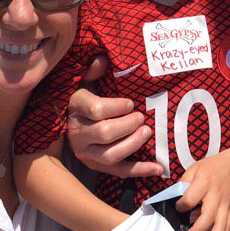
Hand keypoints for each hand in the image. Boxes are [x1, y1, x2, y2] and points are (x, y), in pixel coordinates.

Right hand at [65, 55, 163, 178]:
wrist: (71, 123)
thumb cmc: (86, 98)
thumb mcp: (85, 82)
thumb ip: (93, 71)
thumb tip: (102, 59)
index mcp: (76, 109)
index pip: (95, 110)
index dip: (115, 107)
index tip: (130, 103)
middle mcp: (78, 133)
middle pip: (104, 133)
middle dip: (127, 125)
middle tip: (142, 118)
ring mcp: (87, 153)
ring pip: (110, 155)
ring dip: (132, 145)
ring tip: (147, 132)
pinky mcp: (98, 166)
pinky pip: (119, 171)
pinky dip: (140, 171)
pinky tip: (159, 168)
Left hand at [176, 150, 229, 230]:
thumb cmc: (212, 167)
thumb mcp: (195, 168)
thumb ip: (183, 183)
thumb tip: (174, 199)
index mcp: (205, 183)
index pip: (190, 199)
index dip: (181, 206)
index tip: (178, 208)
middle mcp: (216, 196)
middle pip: (207, 216)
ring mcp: (225, 206)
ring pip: (221, 226)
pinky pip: (227, 228)